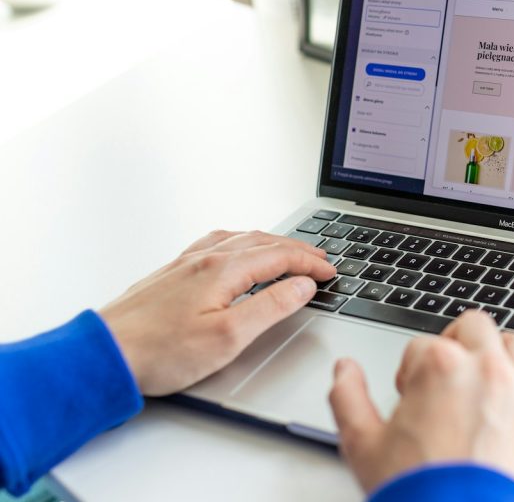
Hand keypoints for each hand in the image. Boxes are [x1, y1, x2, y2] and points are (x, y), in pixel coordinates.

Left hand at [99, 230, 336, 395]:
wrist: (104, 355)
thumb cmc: (160, 352)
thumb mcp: (229, 337)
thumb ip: (271, 307)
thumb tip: (302, 286)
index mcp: (222, 270)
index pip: (280, 257)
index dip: (310, 263)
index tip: (330, 271)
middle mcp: (203, 259)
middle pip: (262, 242)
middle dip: (296, 248)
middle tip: (320, 258)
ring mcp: (184, 264)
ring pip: (238, 239)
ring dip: (270, 242)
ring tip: (287, 250)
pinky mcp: (170, 274)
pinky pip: (214, 244)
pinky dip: (240, 242)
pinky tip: (235, 251)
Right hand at [330, 312, 513, 500]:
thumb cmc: (421, 492)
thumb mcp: (363, 447)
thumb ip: (348, 399)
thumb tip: (344, 370)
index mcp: (440, 366)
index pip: (420, 347)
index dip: (410, 373)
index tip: (410, 398)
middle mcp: (486, 368)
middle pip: (472, 327)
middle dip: (455, 345)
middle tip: (445, 376)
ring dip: (497, 354)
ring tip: (481, 380)